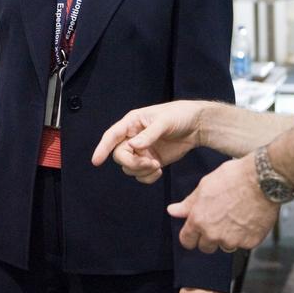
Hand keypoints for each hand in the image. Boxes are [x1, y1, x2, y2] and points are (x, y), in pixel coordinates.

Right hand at [90, 100, 204, 182]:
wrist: (197, 125)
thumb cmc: (179, 115)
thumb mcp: (164, 122)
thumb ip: (148, 134)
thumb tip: (132, 145)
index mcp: (132, 122)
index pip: (111, 136)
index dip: (102, 148)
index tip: (96, 161)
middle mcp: (132, 137)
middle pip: (119, 156)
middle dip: (132, 163)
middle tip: (150, 163)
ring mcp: (141, 151)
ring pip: (129, 167)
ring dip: (141, 170)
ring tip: (157, 165)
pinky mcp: (150, 161)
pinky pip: (141, 174)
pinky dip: (148, 177)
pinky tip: (159, 170)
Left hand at [169, 155, 276, 252]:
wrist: (263, 180)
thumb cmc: (233, 178)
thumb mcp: (205, 186)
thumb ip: (188, 203)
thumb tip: (173, 211)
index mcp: (199, 220)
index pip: (187, 241)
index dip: (190, 237)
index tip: (195, 233)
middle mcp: (214, 234)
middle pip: (206, 247)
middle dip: (209, 238)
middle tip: (219, 221)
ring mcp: (233, 240)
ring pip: (225, 246)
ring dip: (228, 237)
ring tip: (236, 217)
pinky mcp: (250, 242)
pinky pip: (243, 244)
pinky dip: (245, 236)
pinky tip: (248, 219)